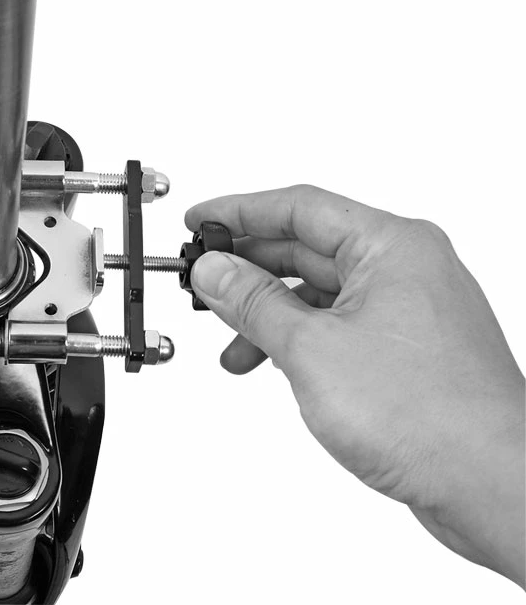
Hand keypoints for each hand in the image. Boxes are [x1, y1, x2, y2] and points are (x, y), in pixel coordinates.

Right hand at [186, 184, 524, 586]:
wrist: (490, 484)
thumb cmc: (430, 417)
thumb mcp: (312, 349)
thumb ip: (254, 303)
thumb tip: (216, 271)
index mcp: (393, 245)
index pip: (300, 207)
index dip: (240, 212)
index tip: (200, 222)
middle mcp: (407, 268)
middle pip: (308, 248)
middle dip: (249, 269)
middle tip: (203, 282)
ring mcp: (410, 310)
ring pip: (320, 292)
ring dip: (269, 314)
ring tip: (231, 341)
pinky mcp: (408, 350)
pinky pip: (339, 325)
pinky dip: (299, 340)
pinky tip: (272, 363)